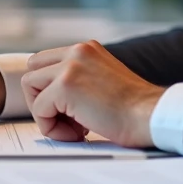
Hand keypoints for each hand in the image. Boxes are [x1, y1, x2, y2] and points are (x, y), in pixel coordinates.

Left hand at [22, 41, 164, 148]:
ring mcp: (70, 66)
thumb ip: (80, 79)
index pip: (46, 63)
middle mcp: (77, 51)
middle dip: (42, 98)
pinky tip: (78, 134)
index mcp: (86, 49)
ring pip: (30, 87)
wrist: (152, 116)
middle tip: (68, 120)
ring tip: (75, 129)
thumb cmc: (134, 109)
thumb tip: (52, 97)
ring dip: (46, 113)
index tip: (73, 112)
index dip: (51, 91)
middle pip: (33, 70)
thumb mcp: (103, 80)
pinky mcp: (65, 86)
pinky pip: (39, 109)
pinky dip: (52, 127)